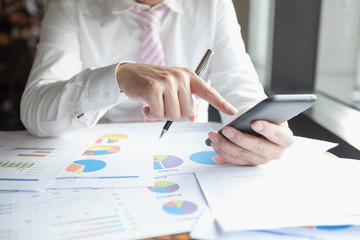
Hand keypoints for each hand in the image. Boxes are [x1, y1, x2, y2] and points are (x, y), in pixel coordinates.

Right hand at [116, 63, 236, 119]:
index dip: (221, 102)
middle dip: (175, 114)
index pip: (208, 91)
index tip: (233, 111)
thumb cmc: (153, 83)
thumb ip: (185, 99)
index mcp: (189, 76)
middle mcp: (180, 77)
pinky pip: (159, 115)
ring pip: (174, 115)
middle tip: (164, 105)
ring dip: (162, 115)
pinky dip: (152, 115)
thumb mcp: (173, 87)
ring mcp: (167, 82)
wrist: (129, 74)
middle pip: (188, 112)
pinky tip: (146, 107)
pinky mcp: (153, 89)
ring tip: (154, 104)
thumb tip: (193, 117)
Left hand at [208, 121, 293, 165]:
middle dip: (240, 138)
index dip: (267, 129)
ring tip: (214, 135)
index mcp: (285, 139)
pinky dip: (223, 152)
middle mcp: (276, 153)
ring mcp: (262, 161)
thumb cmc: (267, 119)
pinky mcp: (249, 164)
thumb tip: (251, 117)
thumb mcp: (270, 115)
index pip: (278, 135)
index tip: (254, 122)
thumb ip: (265, 115)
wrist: (263, 129)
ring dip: (226, 145)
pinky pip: (234, 160)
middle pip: (257, 148)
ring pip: (243, 155)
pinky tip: (214, 142)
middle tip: (226, 129)